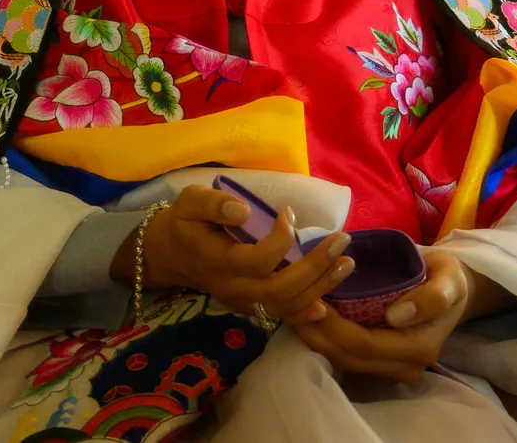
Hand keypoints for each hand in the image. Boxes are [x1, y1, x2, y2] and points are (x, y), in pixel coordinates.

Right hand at [114, 186, 354, 323]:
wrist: (170, 254)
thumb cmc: (183, 222)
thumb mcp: (189, 202)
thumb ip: (213, 204)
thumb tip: (244, 211)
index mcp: (219, 261)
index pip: (258, 260)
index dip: (280, 238)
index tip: (290, 212)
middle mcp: (234, 287)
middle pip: (281, 288)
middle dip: (315, 266)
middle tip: (342, 240)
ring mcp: (243, 301)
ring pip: (286, 305)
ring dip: (319, 287)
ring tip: (346, 263)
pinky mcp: (250, 305)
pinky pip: (280, 314)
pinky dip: (305, 312)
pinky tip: (327, 302)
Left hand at [290, 248, 506, 383]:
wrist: (453, 288)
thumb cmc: (447, 277)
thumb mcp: (448, 278)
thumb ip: (431, 298)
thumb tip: (396, 317)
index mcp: (420, 348)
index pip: (366, 346)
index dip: (336, 328)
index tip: (314, 301)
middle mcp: (405, 367)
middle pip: (350, 358)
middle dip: (319, 334)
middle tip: (293, 306)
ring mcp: (393, 369)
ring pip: (345, 361)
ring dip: (317, 339)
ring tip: (295, 311)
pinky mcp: (382, 363)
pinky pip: (349, 357)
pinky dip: (326, 340)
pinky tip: (310, 319)